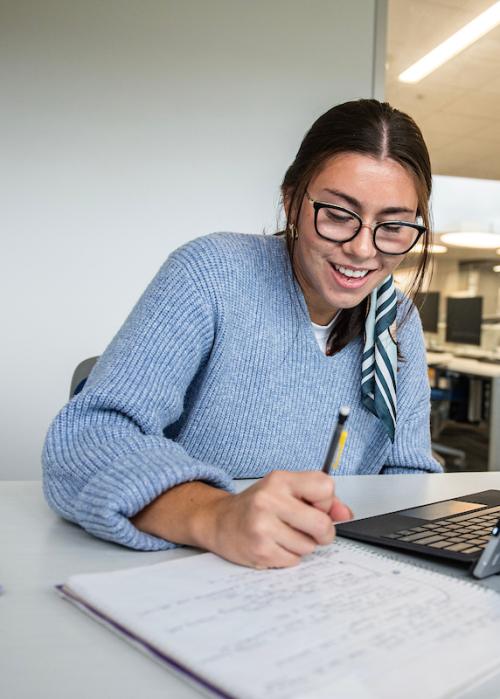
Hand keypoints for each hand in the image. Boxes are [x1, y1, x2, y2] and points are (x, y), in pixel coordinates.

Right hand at [194, 470, 352, 568]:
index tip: (315, 506)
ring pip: (309, 546)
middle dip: (322, 533)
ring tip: (283, 535)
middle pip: (322, 524)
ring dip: (302, 546)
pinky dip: (288, 556)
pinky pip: (294, 561)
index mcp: (279, 480)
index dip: (326, 503)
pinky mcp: (260, 551)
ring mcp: (263, 527)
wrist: (219, 521)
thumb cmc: (256, 505)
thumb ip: (318, 498)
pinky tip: (273, 545)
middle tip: (310, 531)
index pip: (325, 488)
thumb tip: (346, 514)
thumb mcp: (285, 491)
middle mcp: (269, 500)